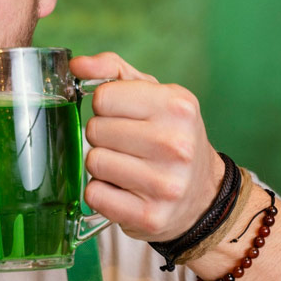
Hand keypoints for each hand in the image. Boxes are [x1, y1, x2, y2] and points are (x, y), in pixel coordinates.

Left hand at [70, 52, 224, 241]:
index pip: (103, 97)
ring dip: (101, 164)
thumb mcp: (153, 95)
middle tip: (125, 144)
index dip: (105, 106)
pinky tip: (123, 189)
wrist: (204, 195)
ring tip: (126, 166)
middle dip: (102, 136)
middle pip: (95, 130)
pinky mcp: (149, 216)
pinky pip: (95, 194)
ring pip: (93, 162)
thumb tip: (76, 64)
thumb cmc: (170, 137)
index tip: (123, 116)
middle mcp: (175, 144)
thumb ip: (113, 71)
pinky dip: (101, 192)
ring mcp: (164, 184)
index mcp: (177, 106)